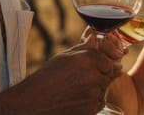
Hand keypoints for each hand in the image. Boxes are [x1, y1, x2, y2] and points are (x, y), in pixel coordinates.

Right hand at [0, 35, 125, 114]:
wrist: (35, 101)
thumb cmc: (47, 76)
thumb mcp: (65, 56)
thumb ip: (84, 47)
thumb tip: (94, 36)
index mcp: (88, 59)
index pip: (109, 60)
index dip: (103, 63)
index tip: (96, 65)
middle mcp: (93, 76)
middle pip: (109, 74)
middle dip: (102, 75)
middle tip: (86, 77)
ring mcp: (93, 94)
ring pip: (104, 89)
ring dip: (98, 88)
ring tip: (80, 87)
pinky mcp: (91, 109)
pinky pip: (100, 102)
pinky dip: (93, 100)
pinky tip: (79, 97)